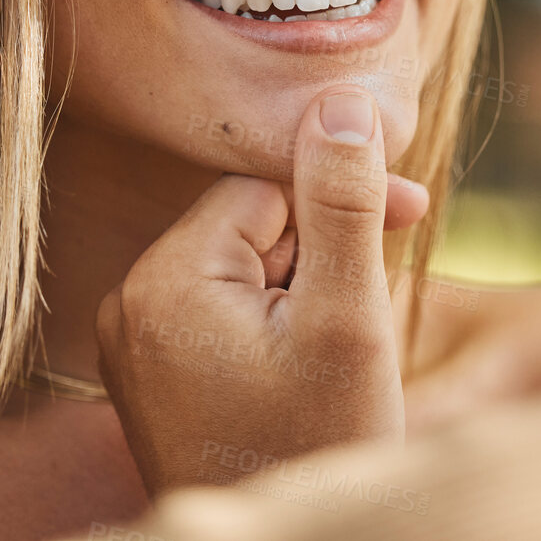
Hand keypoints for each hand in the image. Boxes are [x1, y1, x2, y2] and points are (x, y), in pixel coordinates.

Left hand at [95, 86, 428, 495]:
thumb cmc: (319, 443)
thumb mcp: (348, 318)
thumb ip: (341, 202)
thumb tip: (338, 97)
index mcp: (163, 281)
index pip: (264, 190)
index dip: (340, 202)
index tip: (412, 217)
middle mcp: (128, 305)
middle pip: (251, 227)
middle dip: (321, 253)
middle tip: (366, 317)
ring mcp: (133, 347)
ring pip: (243, 270)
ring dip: (303, 291)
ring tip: (335, 359)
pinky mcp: (151, 378)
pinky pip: (222, 314)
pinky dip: (274, 326)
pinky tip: (306, 373)